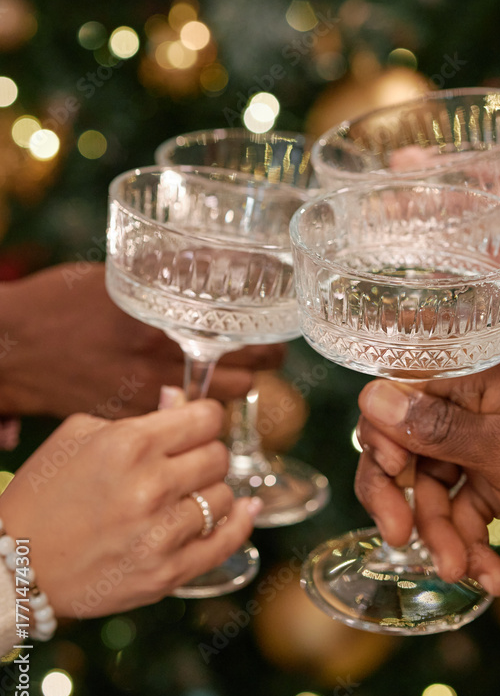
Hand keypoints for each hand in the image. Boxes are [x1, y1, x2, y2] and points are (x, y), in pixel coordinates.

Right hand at [0, 264, 284, 418]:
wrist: (5, 349)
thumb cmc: (55, 304)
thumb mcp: (113, 280)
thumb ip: (162, 281)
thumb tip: (210, 269)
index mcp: (165, 324)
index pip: (245, 345)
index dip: (267, 347)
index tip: (276, 344)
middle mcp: (161, 365)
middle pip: (239, 381)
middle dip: (252, 371)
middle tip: (257, 359)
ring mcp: (145, 399)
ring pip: (213, 410)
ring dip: (223, 396)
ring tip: (223, 380)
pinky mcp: (126, 422)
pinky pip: (178, 425)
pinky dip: (189, 415)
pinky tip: (185, 401)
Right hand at [0, 400, 261, 617]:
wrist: (15, 566)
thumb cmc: (43, 495)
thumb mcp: (79, 436)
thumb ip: (138, 416)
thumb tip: (180, 400)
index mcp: (129, 445)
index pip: (206, 418)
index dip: (204, 418)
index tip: (197, 426)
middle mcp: (150, 486)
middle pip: (219, 456)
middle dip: (205, 454)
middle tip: (184, 463)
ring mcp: (161, 534)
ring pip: (225, 497)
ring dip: (210, 492)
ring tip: (185, 495)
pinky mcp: (167, 574)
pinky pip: (226, 542)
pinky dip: (240, 524)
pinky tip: (246, 510)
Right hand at [355, 349, 499, 594]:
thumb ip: (436, 429)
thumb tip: (371, 398)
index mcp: (483, 376)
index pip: (405, 387)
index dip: (386, 429)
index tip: (392, 469)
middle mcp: (479, 404)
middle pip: (406, 442)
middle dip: (401, 494)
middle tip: (396, 533)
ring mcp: (487, 444)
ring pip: (429, 485)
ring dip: (439, 532)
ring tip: (459, 570)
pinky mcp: (496, 482)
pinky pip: (459, 511)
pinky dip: (468, 544)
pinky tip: (489, 575)